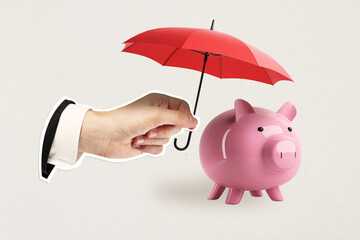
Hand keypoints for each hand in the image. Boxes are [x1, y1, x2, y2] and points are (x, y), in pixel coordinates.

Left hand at [78, 93, 197, 157]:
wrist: (106, 137)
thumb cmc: (126, 120)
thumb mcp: (156, 115)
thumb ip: (179, 118)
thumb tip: (195, 122)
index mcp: (160, 102)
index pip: (184, 108)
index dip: (185, 117)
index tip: (185, 124)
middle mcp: (158, 115)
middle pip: (178, 126)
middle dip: (164, 130)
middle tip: (150, 129)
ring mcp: (154, 129)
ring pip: (169, 139)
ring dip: (154, 140)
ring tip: (140, 135)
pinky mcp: (149, 143)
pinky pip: (161, 149)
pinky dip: (150, 148)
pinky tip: (137, 143)